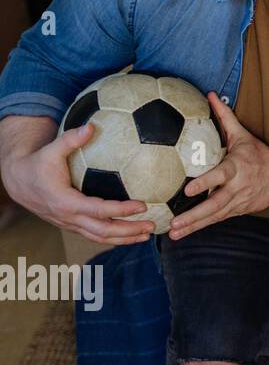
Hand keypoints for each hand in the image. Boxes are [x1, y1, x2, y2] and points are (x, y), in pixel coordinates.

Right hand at [0, 121, 152, 244]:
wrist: (18, 182)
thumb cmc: (37, 164)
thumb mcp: (51, 150)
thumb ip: (71, 139)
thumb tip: (91, 126)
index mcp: (65, 202)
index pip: (99, 210)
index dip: (121, 210)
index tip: (143, 205)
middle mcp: (69, 218)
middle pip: (103, 231)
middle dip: (129, 230)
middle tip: (152, 224)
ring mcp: (70, 224)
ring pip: (100, 237)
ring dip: (125, 238)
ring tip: (147, 234)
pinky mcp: (72, 225)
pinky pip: (95, 235)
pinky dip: (114, 237)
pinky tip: (132, 234)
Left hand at [167, 93, 268, 238]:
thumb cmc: (259, 154)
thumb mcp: (243, 135)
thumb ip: (225, 117)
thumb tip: (210, 95)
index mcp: (237, 168)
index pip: (220, 176)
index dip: (205, 183)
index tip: (188, 189)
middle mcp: (238, 187)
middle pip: (215, 204)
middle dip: (194, 215)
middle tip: (174, 222)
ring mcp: (238, 202)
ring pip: (214, 216)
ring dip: (194, 226)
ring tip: (174, 233)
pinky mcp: (237, 211)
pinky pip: (216, 220)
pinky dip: (199, 227)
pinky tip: (182, 233)